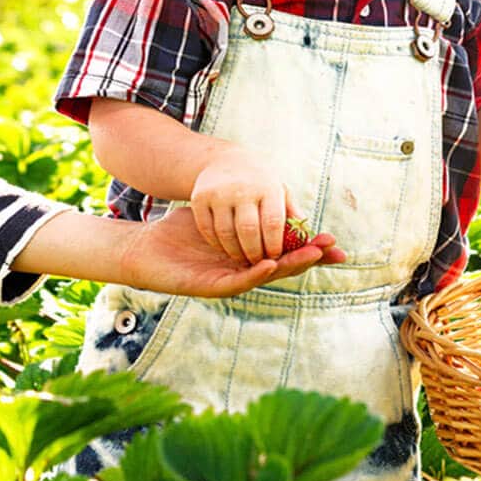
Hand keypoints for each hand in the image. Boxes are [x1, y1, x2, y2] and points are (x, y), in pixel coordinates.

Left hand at [121, 207, 344, 298]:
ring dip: (289, 266)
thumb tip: (269, 193)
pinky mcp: (213, 287)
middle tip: (334, 250)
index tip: (333, 240)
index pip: (286, 252)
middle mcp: (243, 271)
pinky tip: (269, 264)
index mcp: (248, 256)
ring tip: (310, 256)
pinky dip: (255, 273)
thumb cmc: (180, 234)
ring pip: (266, 275)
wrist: (146, 250)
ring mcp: (230, 281)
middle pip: (284, 266)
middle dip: (310, 258)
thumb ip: (244, 211)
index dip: (310, 248)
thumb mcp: (218, 217)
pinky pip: (238, 281)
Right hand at [188, 145, 304, 265]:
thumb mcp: (279, 193)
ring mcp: (219, 192)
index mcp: (268, 188)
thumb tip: (315, 243)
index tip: (276, 257)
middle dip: (255, 252)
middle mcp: (242, 188)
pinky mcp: (200, 197)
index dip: (274, 244)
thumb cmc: (261, 184)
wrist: (227, 160)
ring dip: (235, 252)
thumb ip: (294, 218)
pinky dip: (217, 243)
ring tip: (243, 260)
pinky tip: (225, 249)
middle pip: (249, 230)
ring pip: (226, 233)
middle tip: (257, 263)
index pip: (273, 222)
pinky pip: (208, 229)